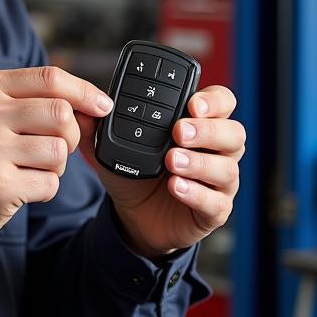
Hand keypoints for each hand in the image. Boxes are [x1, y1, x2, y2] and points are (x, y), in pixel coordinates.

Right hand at [0, 66, 113, 245]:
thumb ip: (25, 99)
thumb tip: (88, 103)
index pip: (50, 77)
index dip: (85, 92)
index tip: (103, 106)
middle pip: (62, 114)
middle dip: (71, 135)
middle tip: (54, 148)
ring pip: (60, 151)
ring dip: (56, 166)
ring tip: (29, 168)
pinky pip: (50, 183)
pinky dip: (44, 189)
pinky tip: (20, 187)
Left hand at [83, 85, 244, 257]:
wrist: (134, 216)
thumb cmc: (134, 173)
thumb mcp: (113, 146)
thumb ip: (99, 126)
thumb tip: (82, 108)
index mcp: (198, 125)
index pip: (222, 103)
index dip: (213, 101)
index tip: (191, 104)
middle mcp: (216, 150)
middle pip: (233, 133)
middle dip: (208, 130)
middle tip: (178, 132)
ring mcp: (219, 182)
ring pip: (227, 168)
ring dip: (200, 162)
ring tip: (172, 161)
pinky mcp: (214, 210)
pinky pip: (216, 202)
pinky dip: (196, 193)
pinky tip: (176, 187)